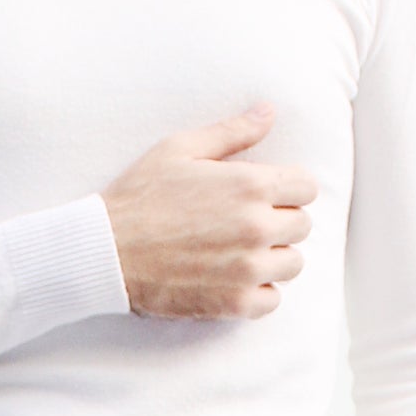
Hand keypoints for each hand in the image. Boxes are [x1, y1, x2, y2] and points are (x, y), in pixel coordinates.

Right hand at [102, 106, 316, 320]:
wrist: (108, 251)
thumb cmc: (141, 195)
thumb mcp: (181, 148)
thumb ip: (232, 132)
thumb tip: (268, 111)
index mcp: (249, 185)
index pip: (306, 187)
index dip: (291, 188)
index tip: (271, 194)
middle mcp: (256, 227)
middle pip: (302, 226)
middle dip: (283, 221)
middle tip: (251, 223)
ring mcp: (247, 269)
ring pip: (293, 264)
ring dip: (275, 257)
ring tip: (246, 252)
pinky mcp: (234, 303)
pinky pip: (273, 300)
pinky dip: (261, 291)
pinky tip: (237, 279)